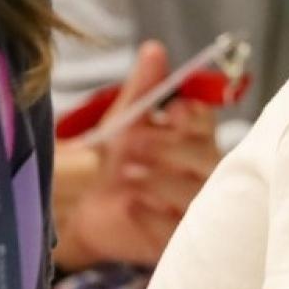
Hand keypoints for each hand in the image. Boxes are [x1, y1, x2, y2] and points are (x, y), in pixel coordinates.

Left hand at [54, 44, 222, 270]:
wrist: (81, 212)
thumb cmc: (112, 160)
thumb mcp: (124, 120)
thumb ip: (144, 88)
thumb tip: (154, 49)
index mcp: (196, 136)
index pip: (207, 122)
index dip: (194, 116)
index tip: (175, 110)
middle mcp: (202, 170)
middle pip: (206, 157)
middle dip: (170, 149)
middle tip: (132, 143)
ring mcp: (194, 206)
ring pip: (195, 193)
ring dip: (161, 181)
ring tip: (126, 174)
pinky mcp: (179, 240)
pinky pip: (175, 230)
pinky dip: (152, 216)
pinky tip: (129, 205)